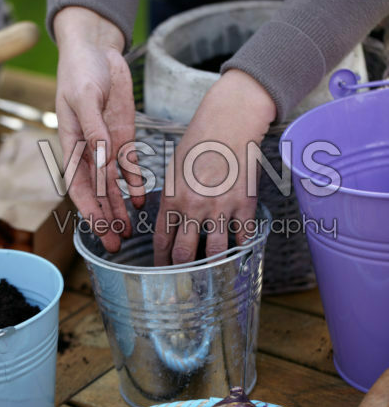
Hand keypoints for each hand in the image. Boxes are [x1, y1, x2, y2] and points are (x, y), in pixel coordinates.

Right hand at [54, 7, 143, 251]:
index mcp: (72, 144)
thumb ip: (93, 129)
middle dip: (106, 219)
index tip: (99, 229)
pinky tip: (141, 201)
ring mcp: (108, 146)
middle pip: (97, 193)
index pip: (79, 185)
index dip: (88, 209)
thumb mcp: (84, 97)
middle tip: (117, 244)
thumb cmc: (82, 72)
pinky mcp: (124, 137)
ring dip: (120, 208)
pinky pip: (130, 167)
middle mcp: (89, 152)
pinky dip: (135, 184)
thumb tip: (101, 159)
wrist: (98, 52)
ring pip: (114, 186)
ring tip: (129, 232)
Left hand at [153, 69, 275, 264]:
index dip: (161, 262)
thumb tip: (169, 224)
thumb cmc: (199, 143)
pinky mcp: (245, 205)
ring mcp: (221, 208)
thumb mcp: (174, 169)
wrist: (230, 123)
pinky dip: (240, 250)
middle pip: (184, 255)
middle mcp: (194, 207)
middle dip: (181, 274)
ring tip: (210, 277)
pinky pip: (243, 239)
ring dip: (211, 269)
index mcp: (172, 198)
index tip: (162, 271)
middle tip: (183, 284)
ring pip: (214, 253)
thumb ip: (171, 199)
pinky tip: (237, 256)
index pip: (162, 242)